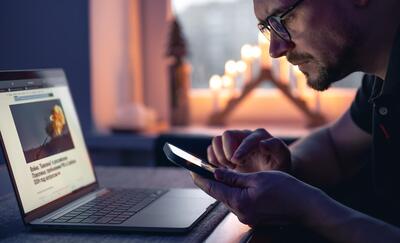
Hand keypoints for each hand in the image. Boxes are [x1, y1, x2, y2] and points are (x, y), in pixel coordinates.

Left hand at [192, 169, 320, 226]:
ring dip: (224, 187)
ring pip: (229, 199)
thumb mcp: (256, 178)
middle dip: (212, 182)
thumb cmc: (285, 189)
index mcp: (240, 202)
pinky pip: (238, 203)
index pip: (213, 189)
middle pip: (220, 195)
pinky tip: (235, 185)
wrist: (305, 206)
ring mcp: (247, 218)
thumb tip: (217, 173)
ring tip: (219, 175)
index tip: (192, 171)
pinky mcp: (253, 218)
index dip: (201, 179)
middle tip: (203, 170)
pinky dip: (234, 193)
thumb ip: (234, 177)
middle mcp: (241, 213)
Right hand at [208, 128, 290, 172]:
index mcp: (259, 136)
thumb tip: (262, 143)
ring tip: (229, 168)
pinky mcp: (224, 151)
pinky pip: (212, 150)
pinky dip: (213, 159)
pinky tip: (222, 169)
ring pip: (217, 141)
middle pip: (227, 135)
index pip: (246, 138)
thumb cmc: (277, 166)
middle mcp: (244, 136)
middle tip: (233, 166)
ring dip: (219, 156)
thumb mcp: (282, 158)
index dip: (240, 149)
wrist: (271, 175)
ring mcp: (233, 143)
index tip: (237, 161)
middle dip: (227, 151)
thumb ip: (276, 148)